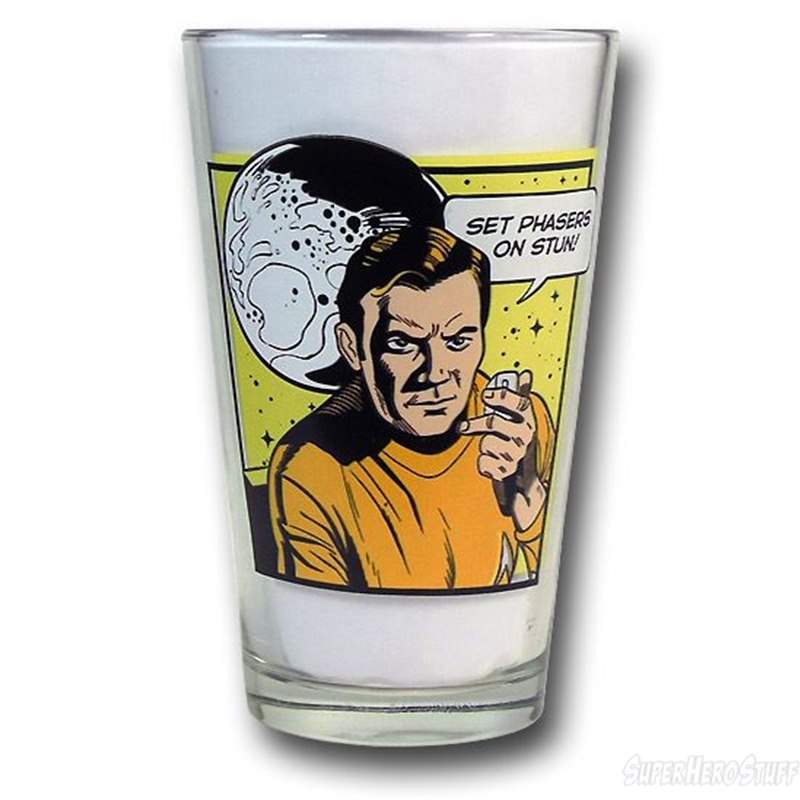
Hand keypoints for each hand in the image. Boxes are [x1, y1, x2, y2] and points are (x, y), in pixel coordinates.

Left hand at [458, 370, 545, 530]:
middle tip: (462, 428)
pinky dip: (483, 465)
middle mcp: (524, 436)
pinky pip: (484, 464)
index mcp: (527, 420)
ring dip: (484, 448)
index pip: (517, 402)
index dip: (501, 396)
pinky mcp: (506, 473)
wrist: (524, 481)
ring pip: (487, 444)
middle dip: (475, 425)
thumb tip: (526, 372)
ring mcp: (516, 455)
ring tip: (491, 451)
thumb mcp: (521, 420)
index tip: (486, 395)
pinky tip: (491, 465)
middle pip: (493, 423)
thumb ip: (520, 397)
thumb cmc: (517, 443)